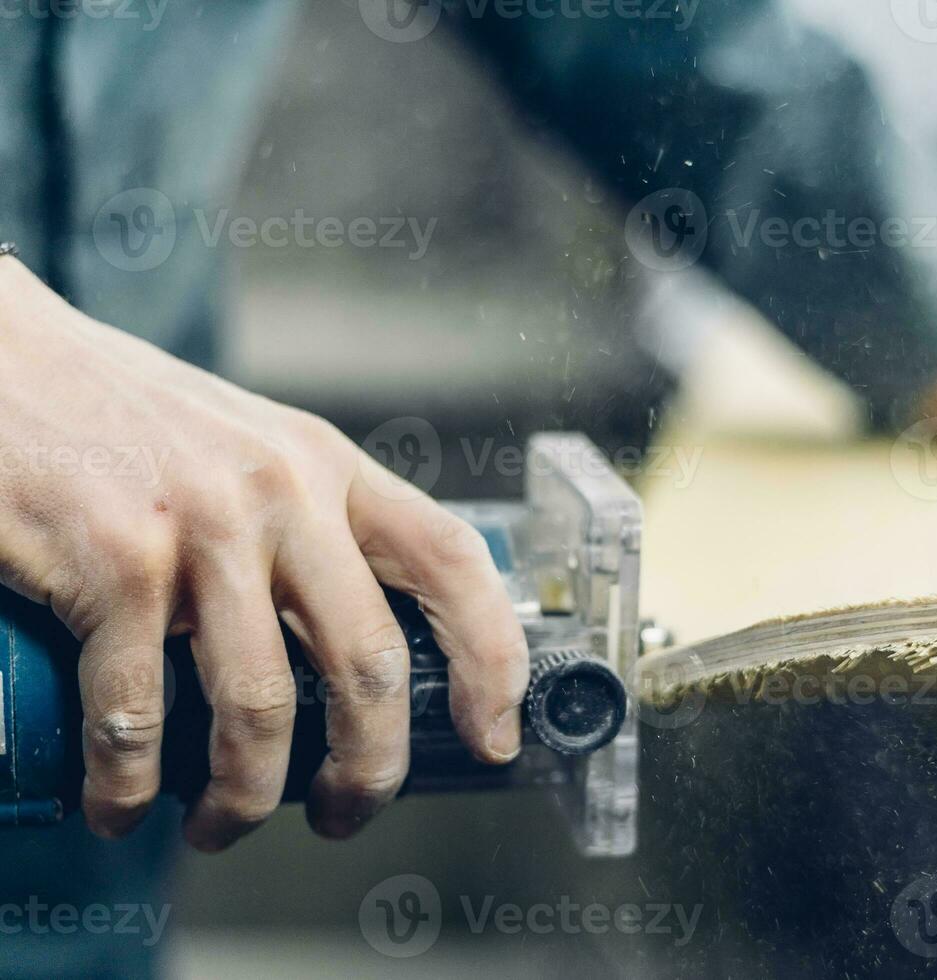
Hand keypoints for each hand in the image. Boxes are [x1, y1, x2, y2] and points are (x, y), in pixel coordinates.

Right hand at [0, 259, 526, 849]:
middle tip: (344, 812)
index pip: (453, 560)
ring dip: (243, 796)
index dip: (492, 657)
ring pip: (260, 706)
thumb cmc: (127, 421)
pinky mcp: (114, 562)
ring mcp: (202, 527)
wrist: (2, 359)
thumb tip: (352, 655)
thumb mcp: (250, 452)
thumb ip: (307, 527)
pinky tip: (119, 805)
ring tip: (221, 826)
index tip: (493, 732)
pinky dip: (128, 782)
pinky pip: (139, 711)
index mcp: (330, 466)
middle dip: (368, 767)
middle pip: (370, 661)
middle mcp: (284, 492)